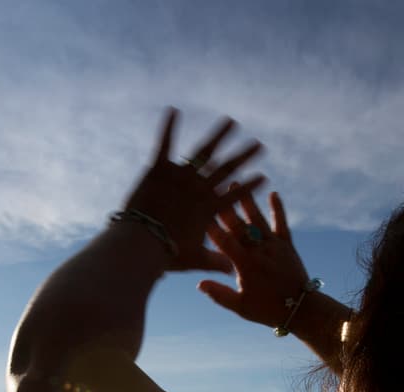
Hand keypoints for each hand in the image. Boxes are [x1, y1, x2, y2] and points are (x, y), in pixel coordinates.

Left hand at [121, 108, 264, 271]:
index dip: (250, 186)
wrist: (141, 243)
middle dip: (244, 156)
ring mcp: (180, 176)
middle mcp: (199, 188)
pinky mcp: (158, 169)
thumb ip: (214, 261)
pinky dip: (168, 127)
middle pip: (227, 169)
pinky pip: (164, 143)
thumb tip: (231, 270)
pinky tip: (173, 110)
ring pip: (203, 151)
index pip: (236, 196)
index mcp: (209, 209)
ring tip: (231, 122)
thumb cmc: (167, 255)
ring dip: (219, 135)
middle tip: (258, 144)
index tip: (263, 176)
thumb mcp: (194, 260)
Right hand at [198, 189, 310, 327]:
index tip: (198, 213)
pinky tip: (273, 193)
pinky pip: (281, 222)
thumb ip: (219, 294)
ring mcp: (274, 245)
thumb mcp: (240, 306)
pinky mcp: (287, 244)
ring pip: (257, 219)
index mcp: (245, 265)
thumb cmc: (268, 310)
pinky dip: (277, 208)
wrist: (301, 309)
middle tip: (212, 189)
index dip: (210, 227)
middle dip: (224, 207)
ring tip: (236, 184)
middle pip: (238, 225)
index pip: (223, 241)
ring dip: (246, 201)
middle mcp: (259, 250)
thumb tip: (199, 283)